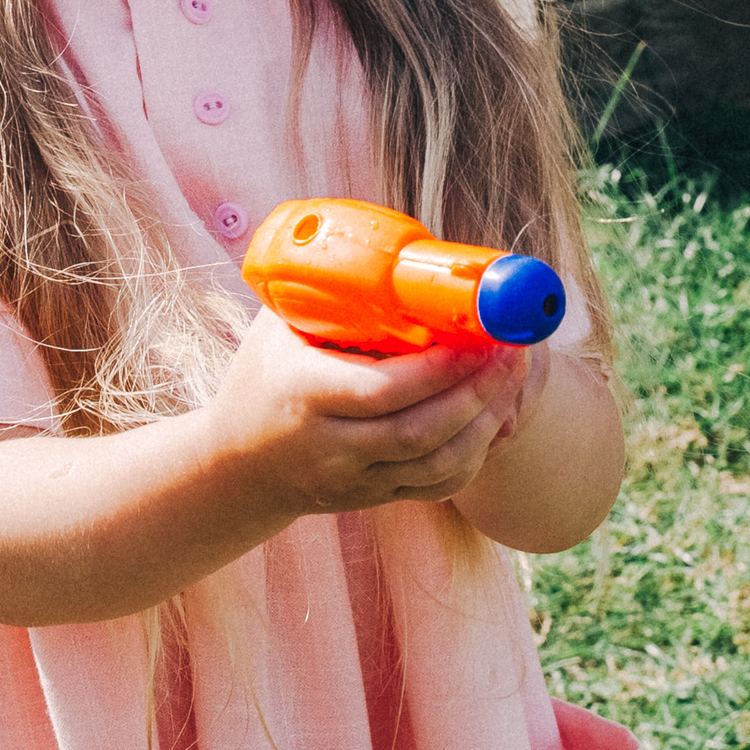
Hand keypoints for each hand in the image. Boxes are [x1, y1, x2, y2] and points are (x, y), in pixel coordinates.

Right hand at [204, 309, 530, 520]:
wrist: (236, 465)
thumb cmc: (262, 376)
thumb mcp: (277, 326)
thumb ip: (332, 293)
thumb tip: (405, 250)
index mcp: (304, 394)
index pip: (383, 390)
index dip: (441, 368)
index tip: (480, 334)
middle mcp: (330, 446)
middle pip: (422, 430)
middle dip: (480, 390)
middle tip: (513, 348)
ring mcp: (354, 480)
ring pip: (439, 465)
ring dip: (488, 422)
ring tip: (512, 377)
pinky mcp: (373, 499)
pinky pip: (438, 485)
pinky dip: (476, 454)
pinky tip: (494, 418)